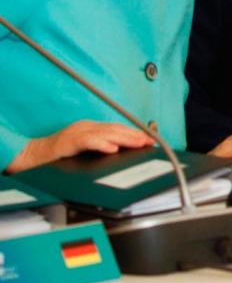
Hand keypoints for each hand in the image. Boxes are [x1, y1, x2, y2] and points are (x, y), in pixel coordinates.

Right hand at [5, 121, 152, 172]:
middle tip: (149, 141)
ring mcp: (77, 132)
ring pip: (105, 133)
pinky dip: (101, 144)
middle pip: (114, 129)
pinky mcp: (68, 142)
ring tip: (138, 143)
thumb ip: (99, 147)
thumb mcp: (82, 149)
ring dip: (124, 138)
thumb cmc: (57, 154)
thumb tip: (120, 151)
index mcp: (90, 128)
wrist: (32, 155)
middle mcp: (86, 127)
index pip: (116, 128)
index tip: (149, 139)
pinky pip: (87, 142)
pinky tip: (112, 149)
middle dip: (134, 135)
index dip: (133, 133)